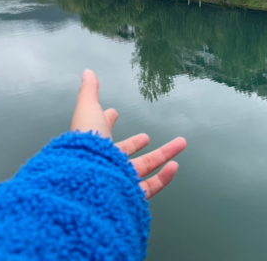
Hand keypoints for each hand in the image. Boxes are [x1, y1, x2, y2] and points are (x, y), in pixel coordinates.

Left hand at [71, 69, 186, 198]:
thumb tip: (87, 71)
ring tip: (181, 143)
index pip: (102, 130)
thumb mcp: (87, 110)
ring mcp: (118, 180)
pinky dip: (164, 177)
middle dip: (137, 142)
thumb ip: (89, 92)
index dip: (108, 120)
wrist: (86, 180)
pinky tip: (175, 166)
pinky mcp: (129, 196)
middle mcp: (105, 163)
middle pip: (125, 152)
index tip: (113, 112)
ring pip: (144, 168)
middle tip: (146, 136)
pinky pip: (150, 187)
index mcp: (95, 144)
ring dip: (164, 155)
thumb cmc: (86, 143)